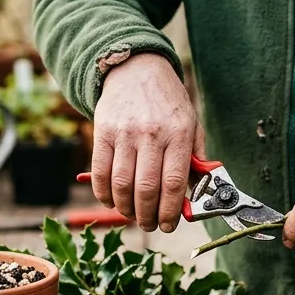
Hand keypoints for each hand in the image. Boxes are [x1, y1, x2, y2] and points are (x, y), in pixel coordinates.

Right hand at [91, 53, 202, 232]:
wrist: (136, 69)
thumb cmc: (167, 102)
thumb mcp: (191, 125)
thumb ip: (194, 160)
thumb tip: (195, 197)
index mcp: (179, 134)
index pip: (174, 183)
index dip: (171, 212)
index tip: (170, 225)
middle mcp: (151, 134)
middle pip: (146, 189)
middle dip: (147, 216)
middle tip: (149, 224)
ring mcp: (124, 133)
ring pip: (121, 185)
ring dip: (125, 209)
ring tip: (132, 214)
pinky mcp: (102, 131)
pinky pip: (99, 172)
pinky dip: (104, 194)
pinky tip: (113, 200)